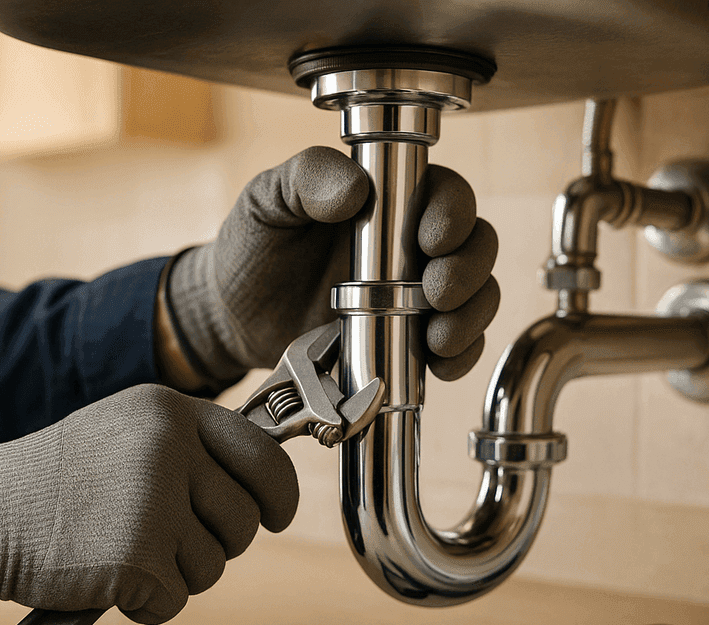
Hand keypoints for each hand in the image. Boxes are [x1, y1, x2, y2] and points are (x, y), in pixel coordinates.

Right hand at [0, 385, 297, 623]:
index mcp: (170, 411)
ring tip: (123, 551)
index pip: (263, 454)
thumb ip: (188, 448)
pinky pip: (177, 600)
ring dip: (176, 575)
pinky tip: (109, 579)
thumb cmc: (51, 482)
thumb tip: (259, 483)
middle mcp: (170, 448)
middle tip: (166, 541)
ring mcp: (155, 501)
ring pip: (214, 565)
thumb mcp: (125, 432)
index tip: (276, 515)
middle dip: (217, 543)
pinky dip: (148, 604)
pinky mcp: (138, 556)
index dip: (277, 494)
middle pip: (245, 519)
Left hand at [166, 146, 499, 385]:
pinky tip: (438, 363)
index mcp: (390, 199)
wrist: (231, 316)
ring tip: (438, 336)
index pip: (446, 194)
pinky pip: (455, 347)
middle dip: (468, 269)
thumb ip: (306, 178)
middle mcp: (414, 245)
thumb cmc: (253, 246)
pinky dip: (460, 356)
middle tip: (438, 291)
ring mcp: (416, 296)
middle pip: (475, 246)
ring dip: (470, 316)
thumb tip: (354, 186)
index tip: (432, 238)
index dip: (453, 214)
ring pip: (476, 297)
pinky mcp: (410, 342)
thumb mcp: (268, 201)